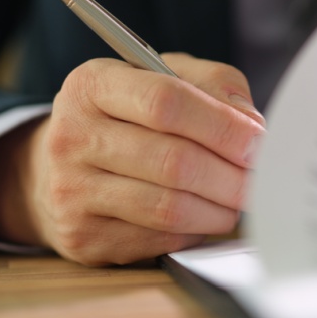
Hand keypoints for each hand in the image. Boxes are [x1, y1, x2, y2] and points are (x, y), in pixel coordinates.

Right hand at [0, 53, 265, 264]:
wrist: (55, 168)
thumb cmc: (127, 116)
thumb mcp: (162, 78)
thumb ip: (212, 85)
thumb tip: (251, 125)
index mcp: (92, 85)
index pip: (165, 102)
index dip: (222, 125)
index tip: (258, 140)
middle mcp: (73, 136)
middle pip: (173, 161)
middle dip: (231, 175)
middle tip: (261, 179)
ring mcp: (72, 191)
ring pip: (168, 208)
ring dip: (220, 209)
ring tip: (239, 200)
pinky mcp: (83, 237)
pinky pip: (159, 239)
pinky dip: (195, 231)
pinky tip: (205, 217)